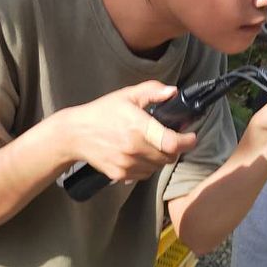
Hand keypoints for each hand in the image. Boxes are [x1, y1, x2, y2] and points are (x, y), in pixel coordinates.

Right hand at [57, 81, 197, 182]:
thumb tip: (173, 92)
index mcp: (138, 127)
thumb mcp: (127, 95)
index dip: (186, 142)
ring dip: (160, 158)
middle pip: (168, 157)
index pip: (171, 142)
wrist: (75, 134)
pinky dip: (147, 166)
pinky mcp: (120, 175)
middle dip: (174, 148)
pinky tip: (139, 154)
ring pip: (157, 167)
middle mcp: (134, 148)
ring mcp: (126, 164)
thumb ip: (152, 91)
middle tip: (169, 139)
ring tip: (151, 145)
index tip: (191, 137)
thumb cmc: (103, 112)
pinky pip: (144, 175)